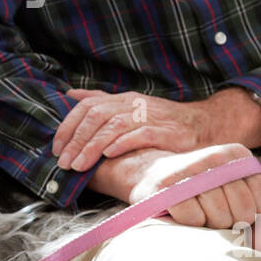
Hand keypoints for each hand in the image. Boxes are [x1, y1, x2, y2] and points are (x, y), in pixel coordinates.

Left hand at [52, 86, 260, 171]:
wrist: (204, 125)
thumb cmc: (162, 121)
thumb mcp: (130, 108)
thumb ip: (101, 101)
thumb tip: (72, 95)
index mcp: (123, 99)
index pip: (88, 106)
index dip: (69, 125)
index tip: (56, 147)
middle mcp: (134, 104)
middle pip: (97, 116)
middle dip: (76, 140)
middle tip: (64, 162)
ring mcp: (151, 117)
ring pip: (114, 126)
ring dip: (93, 146)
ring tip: (80, 164)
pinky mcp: (167, 132)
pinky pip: (141, 134)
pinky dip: (123, 143)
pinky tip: (109, 154)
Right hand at [88, 144, 260, 230]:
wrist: (151, 175)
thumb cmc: (199, 192)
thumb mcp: (232, 196)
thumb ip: (256, 217)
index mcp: (236, 154)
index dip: (253, 215)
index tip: (236, 211)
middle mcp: (215, 156)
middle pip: (243, 209)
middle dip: (232, 223)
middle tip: (216, 216)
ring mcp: (190, 170)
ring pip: (219, 216)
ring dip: (210, 225)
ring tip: (200, 213)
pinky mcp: (167, 187)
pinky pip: (193, 219)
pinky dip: (190, 223)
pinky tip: (183, 212)